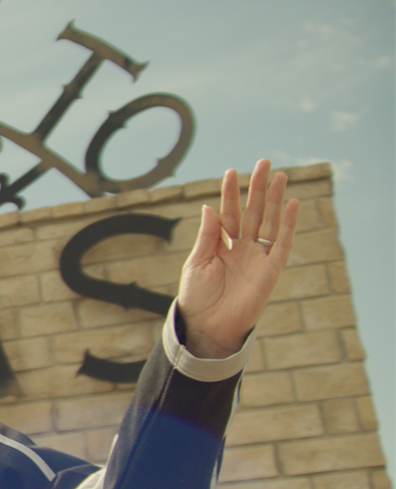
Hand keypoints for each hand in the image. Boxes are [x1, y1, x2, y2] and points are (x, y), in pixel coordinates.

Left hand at [177, 159, 298, 358]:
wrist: (207, 326)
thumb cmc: (197, 297)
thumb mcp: (197, 263)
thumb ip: (208, 236)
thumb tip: (209, 207)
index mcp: (221, 245)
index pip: (228, 213)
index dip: (231, 193)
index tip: (232, 171)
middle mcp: (242, 248)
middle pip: (252, 212)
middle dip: (257, 188)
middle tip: (264, 163)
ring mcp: (257, 257)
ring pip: (269, 222)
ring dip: (275, 200)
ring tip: (280, 176)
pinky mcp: (271, 270)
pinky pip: (282, 244)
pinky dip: (288, 225)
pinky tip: (291, 204)